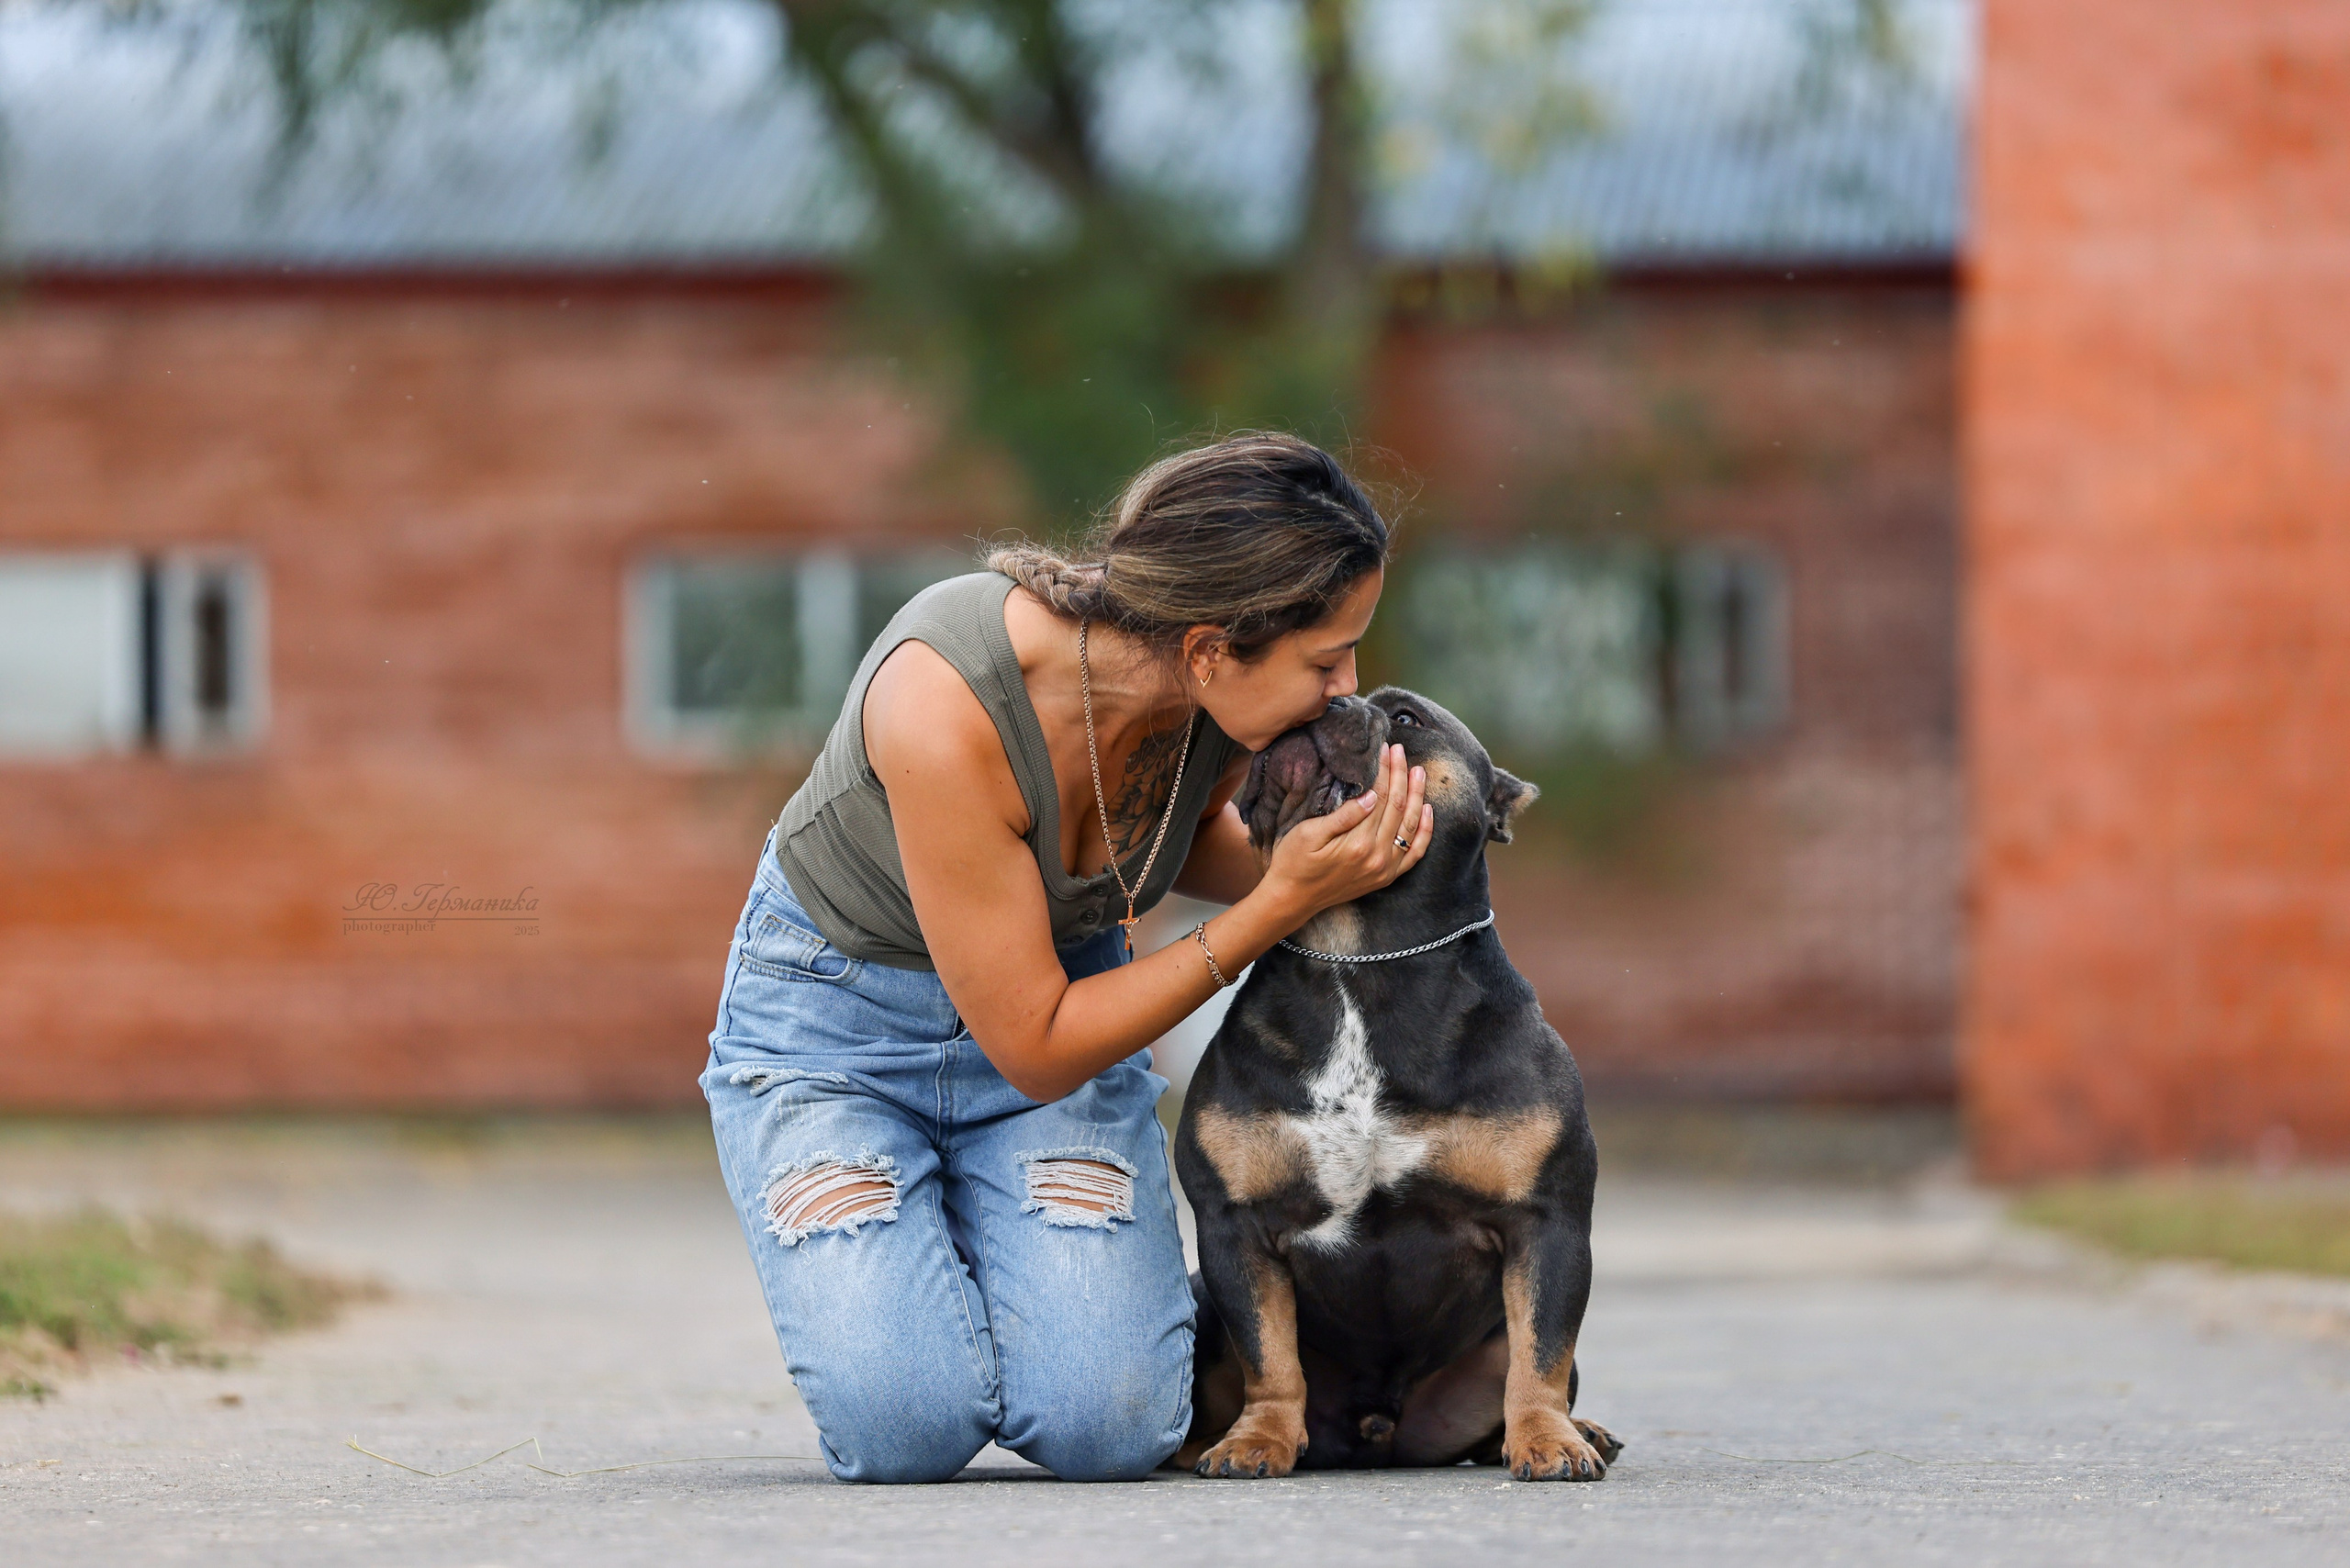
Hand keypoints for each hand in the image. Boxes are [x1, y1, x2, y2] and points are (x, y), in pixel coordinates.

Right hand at [1259, 743, 1433, 922]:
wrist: (1292, 899)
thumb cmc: (1294, 862)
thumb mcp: (1308, 834)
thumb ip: (1344, 816)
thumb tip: (1372, 795)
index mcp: (1358, 843)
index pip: (1380, 796)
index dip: (1384, 770)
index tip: (1384, 749)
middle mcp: (1378, 857)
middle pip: (1398, 807)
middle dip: (1401, 775)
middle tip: (1399, 751)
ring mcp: (1385, 868)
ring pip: (1411, 825)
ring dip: (1417, 796)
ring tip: (1418, 771)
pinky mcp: (1387, 877)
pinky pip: (1415, 853)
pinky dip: (1425, 830)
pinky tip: (1428, 810)